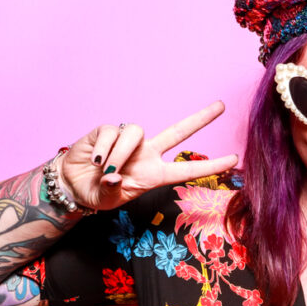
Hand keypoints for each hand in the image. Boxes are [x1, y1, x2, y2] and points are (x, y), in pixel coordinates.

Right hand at [59, 101, 237, 210]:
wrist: (71, 183)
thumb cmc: (97, 193)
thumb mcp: (107, 200)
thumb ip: (113, 191)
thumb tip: (114, 176)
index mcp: (155, 174)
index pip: (187, 170)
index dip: (211, 166)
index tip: (235, 159)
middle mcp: (148, 153)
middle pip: (179, 131)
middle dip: (201, 119)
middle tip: (222, 106)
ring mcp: (130, 141)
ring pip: (136, 132)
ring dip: (120, 153)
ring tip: (105, 169)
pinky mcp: (108, 131)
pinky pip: (111, 133)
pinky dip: (103, 149)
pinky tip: (93, 161)